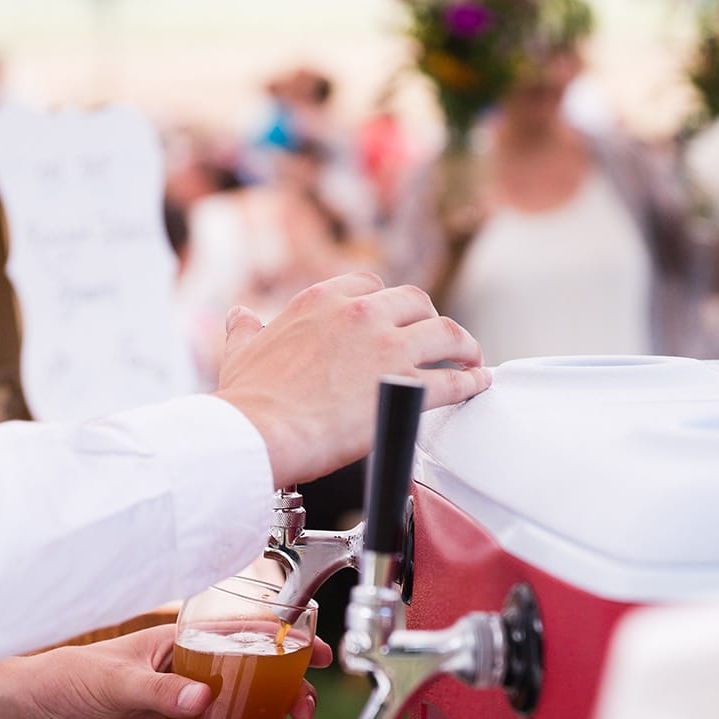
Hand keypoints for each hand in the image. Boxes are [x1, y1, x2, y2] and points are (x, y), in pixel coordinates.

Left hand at [0, 625, 331, 718]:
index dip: (280, 642)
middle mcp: (185, 687)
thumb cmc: (59, 682)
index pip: (238, 639)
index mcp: (174, 650)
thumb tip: (200, 701)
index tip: (313, 651)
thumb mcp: (110, 678)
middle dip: (285, 698)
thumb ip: (156, 690)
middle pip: (251, 691)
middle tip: (301, 708)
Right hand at [214, 270, 488, 487]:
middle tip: (437, 339)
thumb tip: (240, 318)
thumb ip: (246, 331)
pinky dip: (472, 381)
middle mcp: (360, 316)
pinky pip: (453, 380)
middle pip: (416, 302)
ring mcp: (387, 349)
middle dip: (430, 319)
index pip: (370, 286)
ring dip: (463, 345)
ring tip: (471, 358)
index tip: (395, 318)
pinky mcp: (406, 387)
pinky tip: (478, 384)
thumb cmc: (249, 401)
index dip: (389, 303)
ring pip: (446, 333)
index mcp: (322, 302)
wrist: (259, 432)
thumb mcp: (240, 351)